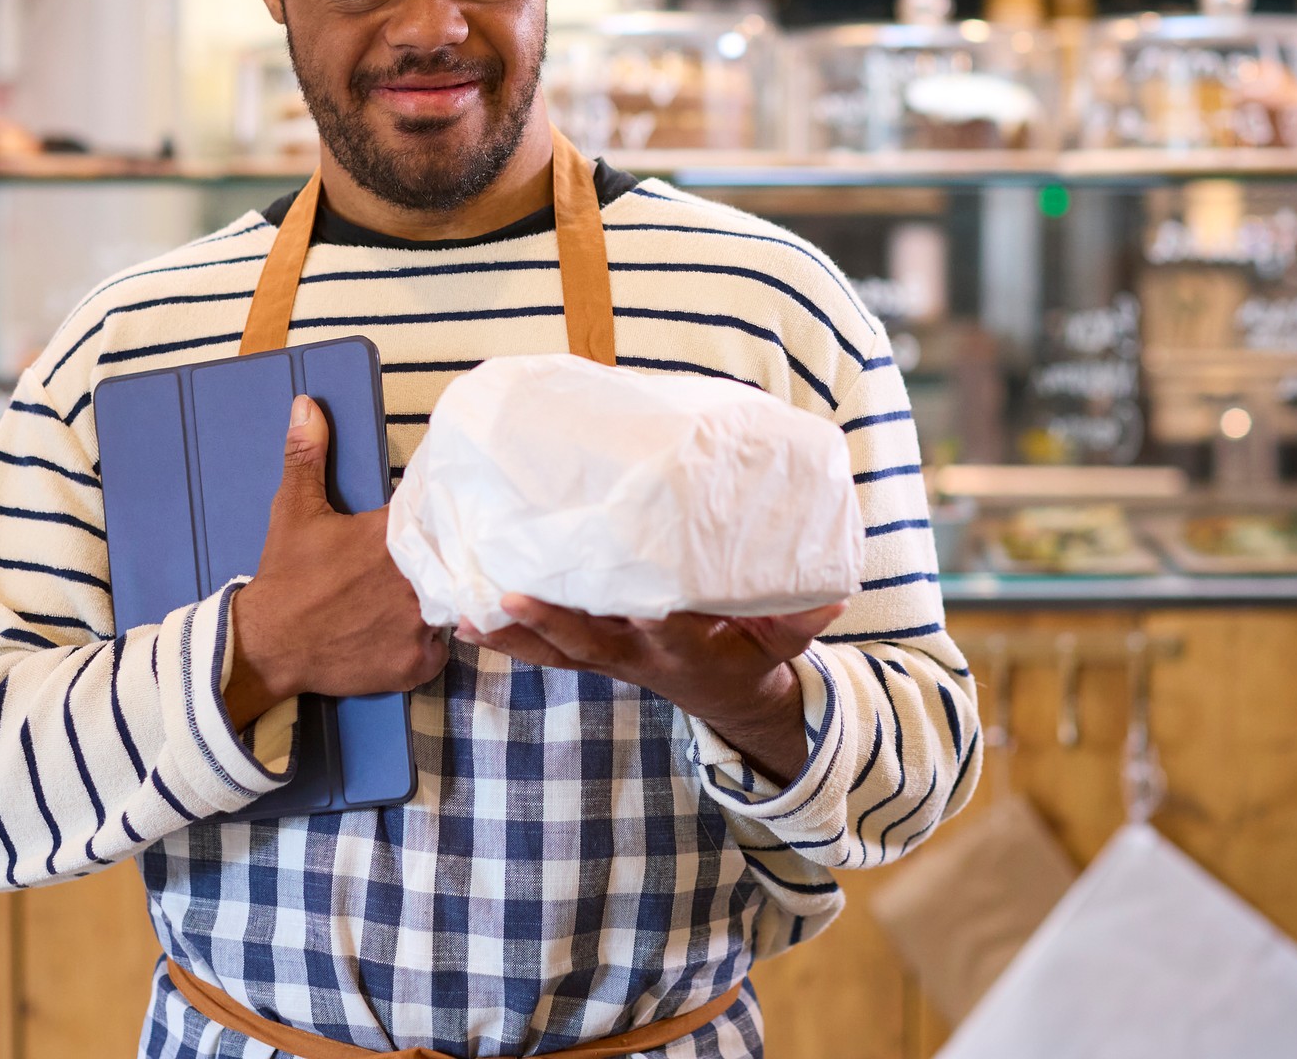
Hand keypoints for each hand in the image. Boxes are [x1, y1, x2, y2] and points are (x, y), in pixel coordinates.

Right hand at [225, 395, 447, 728]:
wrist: (265, 646)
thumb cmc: (286, 575)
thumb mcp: (294, 510)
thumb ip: (307, 455)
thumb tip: (306, 403)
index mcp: (392, 536)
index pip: (439, 517)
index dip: (444, 518)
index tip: (446, 519)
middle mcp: (415, 580)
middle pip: (453, 561)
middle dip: (448, 559)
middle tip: (437, 560)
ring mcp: (419, 624)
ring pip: (453, 604)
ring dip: (444, 598)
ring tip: (427, 595)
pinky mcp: (417, 663)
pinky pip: (441, 647)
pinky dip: (431, 641)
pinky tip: (410, 631)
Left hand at [457, 598, 844, 784]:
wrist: (735, 702)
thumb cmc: (756, 656)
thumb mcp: (786, 641)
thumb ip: (804, 618)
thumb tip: (836, 593)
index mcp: (685, 647)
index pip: (656, 630)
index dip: (634, 614)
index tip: (615, 594)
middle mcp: (640, 656)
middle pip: (588, 644)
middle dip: (548, 624)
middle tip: (507, 598)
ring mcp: (613, 660)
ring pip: (555, 652)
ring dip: (511, 634)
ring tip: (461, 609)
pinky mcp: (595, 654)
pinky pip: (545, 650)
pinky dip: (505, 637)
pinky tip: (461, 615)